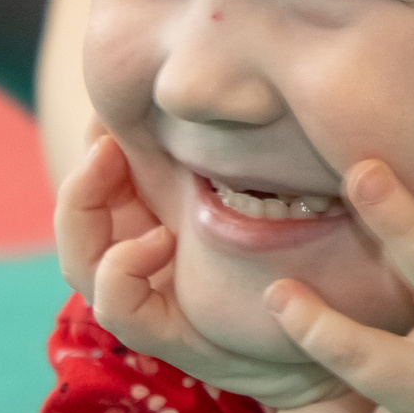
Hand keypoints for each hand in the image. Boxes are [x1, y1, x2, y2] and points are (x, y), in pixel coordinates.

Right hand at [55, 130, 347, 410]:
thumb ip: (246, 145)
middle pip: (78, 216)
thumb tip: (227, 76)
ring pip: (81, 259)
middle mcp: (144, 254)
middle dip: (81, 174)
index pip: (101, 177)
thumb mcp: (277, 183)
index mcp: (156, 215)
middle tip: (107, 135)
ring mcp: (151, 297)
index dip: (94, 139)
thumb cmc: (313, 251)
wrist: (335, 330)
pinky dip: (122, 270)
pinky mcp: (170, 335)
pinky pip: (118, 307)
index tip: (111, 103)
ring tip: (114, 163)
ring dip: (83, 209)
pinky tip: (161, 239)